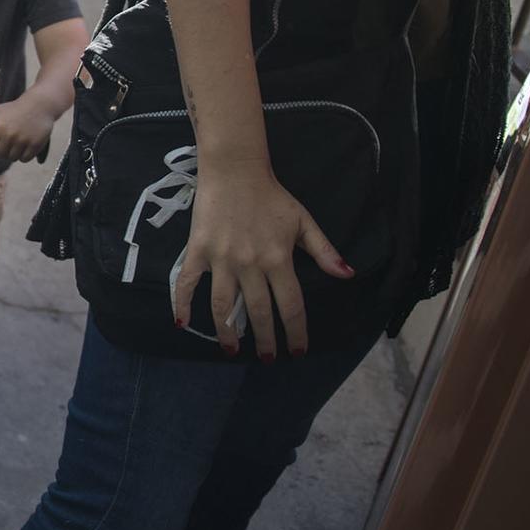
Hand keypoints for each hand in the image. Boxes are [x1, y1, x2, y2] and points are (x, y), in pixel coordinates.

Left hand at [0, 97, 53, 161]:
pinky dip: (23, 156)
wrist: (39, 105)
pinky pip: (24, 159)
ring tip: (14, 147)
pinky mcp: (35, 144)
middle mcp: (9, 135)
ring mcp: (23, 141)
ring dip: (12, 155)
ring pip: (12, 158)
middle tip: (3, 149)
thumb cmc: (16, 108)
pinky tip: (23, 148)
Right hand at [170, 163, 354, 359]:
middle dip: (265, 340)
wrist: (235, 170)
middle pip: (257, 312)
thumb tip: (347, 275)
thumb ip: (324, 251)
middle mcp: (249, 265)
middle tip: (268, 359)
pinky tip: (183, 324)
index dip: (295, 332)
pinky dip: (182, 304)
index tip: (296, 351)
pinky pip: (187, 282)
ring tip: (232, 351)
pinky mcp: (198, 251)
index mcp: (278, 259)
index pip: (290, 306)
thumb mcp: (304, 222)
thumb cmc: (272, 197)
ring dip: (227, 332)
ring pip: (222, 305)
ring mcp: (221, 259)